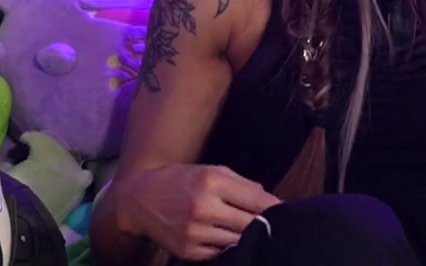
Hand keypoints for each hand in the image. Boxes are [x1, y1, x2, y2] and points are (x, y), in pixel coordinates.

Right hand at [113, 163, 279, 260]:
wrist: (138, 201)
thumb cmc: (180, 181)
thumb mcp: (211, 171)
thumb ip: (242, 184)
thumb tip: (270, 200)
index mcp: (212, 183)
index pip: (257, 199)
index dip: (275, 207)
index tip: (286, 211)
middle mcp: (203, 208)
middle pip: (251, 223)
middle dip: (265, 223)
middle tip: (275, 223)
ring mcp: (194, 233)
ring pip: (238, 241)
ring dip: (247, 236)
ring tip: (251, 230)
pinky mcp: (187, 251)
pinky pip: (220, 253)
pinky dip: (228, 247)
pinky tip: (227, 238)